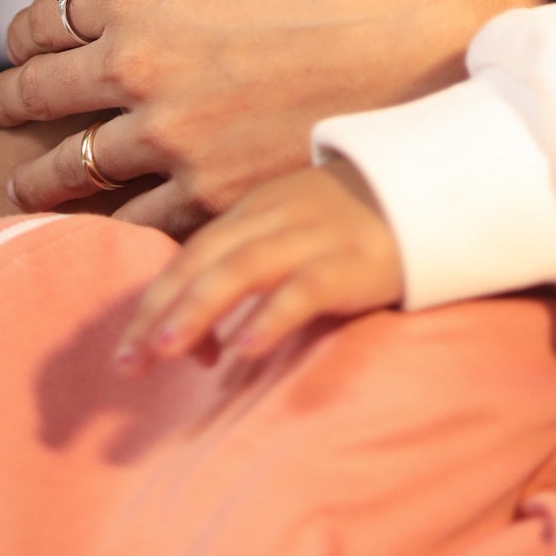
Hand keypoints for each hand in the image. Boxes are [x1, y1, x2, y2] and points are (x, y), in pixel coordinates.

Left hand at [0, 0, 550, 233]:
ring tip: (25, 185)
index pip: (48, 16)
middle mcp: (138, 71)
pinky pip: (138, 221)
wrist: (425, 40)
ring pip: (78, 168)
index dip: (27, 29)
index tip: (20, 40)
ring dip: (43, 175)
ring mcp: (174, 140)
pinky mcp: (214, 194)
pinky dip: (111, 224)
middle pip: (44, 94)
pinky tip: (100, 227)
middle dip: (11, 100)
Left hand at [116, 163, 403, 370]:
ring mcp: (313, 236)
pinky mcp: (352, 262)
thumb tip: (198, 345)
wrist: (429, 191)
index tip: (127, 352)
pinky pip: (305, 288)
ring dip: (199, 308)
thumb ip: (244, 276)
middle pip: (204, 261)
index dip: (156, 301)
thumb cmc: (348, 228)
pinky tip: (246, 347)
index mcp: (254, 212)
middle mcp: (274, 217)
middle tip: (127, 364)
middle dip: (160, 310)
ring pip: (243, 268)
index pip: (191, 255)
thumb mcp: (289, 236)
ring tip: (167, 351)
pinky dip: (271, 316)